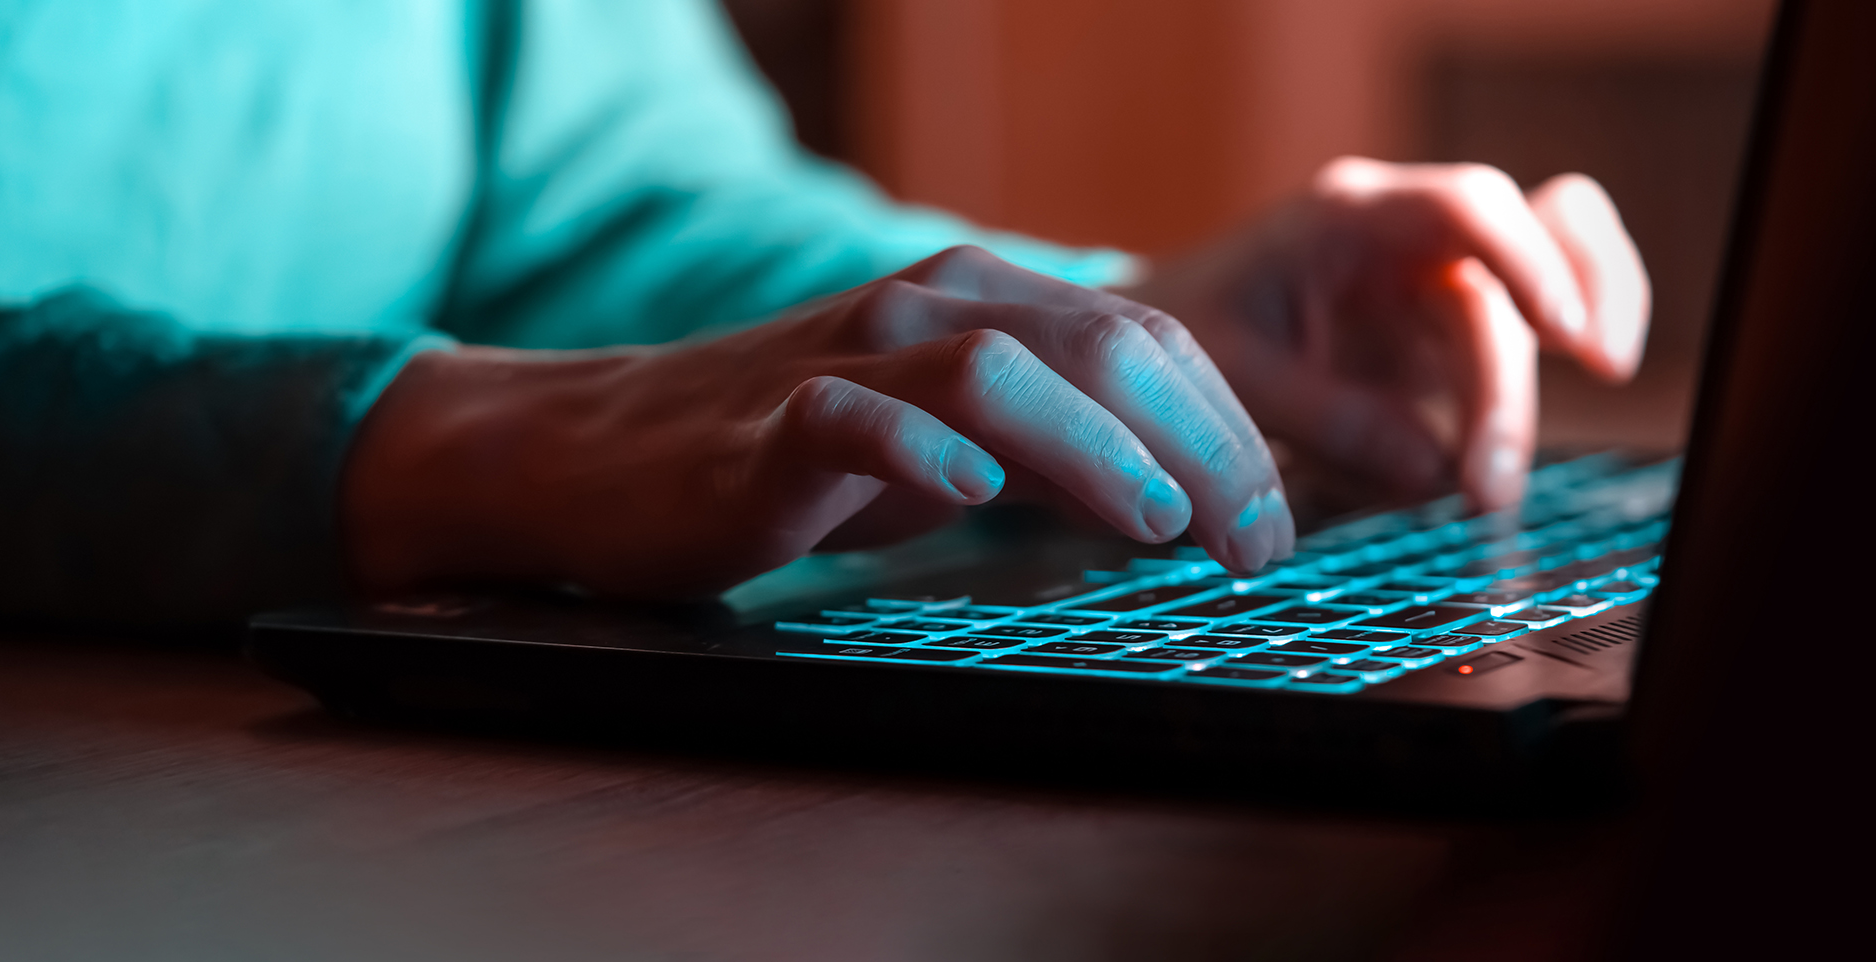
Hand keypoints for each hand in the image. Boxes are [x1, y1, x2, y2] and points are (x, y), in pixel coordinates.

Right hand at [344, 246, 1293, 598]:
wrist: (596, 453)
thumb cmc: (796, 455)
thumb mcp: (953, 442)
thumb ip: (1060, 450)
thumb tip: (1191, 504)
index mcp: (989, 305)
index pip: (1153, 342)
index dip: (1236, 431)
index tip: (1279, 528)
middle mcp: (932, 310)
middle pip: (1108, 346)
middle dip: (1207, 446)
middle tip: (1256, 544)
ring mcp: (849, 360)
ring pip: (1003, 369)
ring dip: (1100, 448)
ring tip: (1162, 523)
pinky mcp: (770, 427)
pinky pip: (855, 420)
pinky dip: (920, 449)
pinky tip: (972, 494)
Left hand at [1124, 157, 1650, 511]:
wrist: (1163, 341)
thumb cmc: (1193, 335)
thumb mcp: (1231, 377)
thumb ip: (1327, 417)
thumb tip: (1436, 468)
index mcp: (1352, 217)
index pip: (1468, 208)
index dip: (1530, 260)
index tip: (1561, 335)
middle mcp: (1412, 238)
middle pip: (1508, 290)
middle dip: (1506, 396)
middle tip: (1487, 495)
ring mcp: (1439, 285)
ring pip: (1540, 313)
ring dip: (1524, 403)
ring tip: (1490, 492)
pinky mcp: (1450, 338)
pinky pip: (1517, 357)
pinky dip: (1517, 404)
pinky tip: (1479, 465)